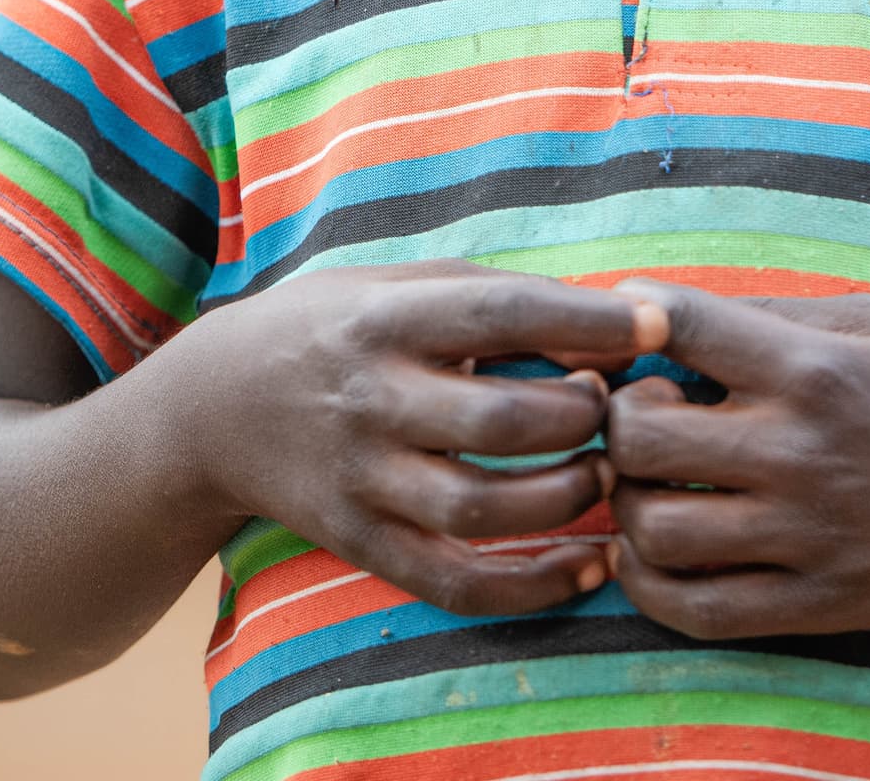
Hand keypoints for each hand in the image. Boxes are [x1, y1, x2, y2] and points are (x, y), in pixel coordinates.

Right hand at [153, 260, 654, 617]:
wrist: (212, 409)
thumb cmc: (331, 330)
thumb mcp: (391, 284)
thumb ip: (491, 296)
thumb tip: (615, 318)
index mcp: (382, 318)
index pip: (498, 314)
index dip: (586, 322)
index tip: (657, 326)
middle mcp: (369, 398)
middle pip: (501, 419)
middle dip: (581, 417)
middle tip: (612, 410)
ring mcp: (362, 478)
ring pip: (483, 506)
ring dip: (566, 496)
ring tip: (598, 475)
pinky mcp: (361, 541)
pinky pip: (458, 580)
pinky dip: (533, 585)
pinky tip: (587, 567)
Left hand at [602, 282, 869, 636]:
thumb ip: (774, 316)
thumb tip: (669, 318)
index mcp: (817, 368)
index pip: (675, 325)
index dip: (625, 317)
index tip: (628, 326)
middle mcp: (803, 453)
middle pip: (638, 437)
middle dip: (617, 418)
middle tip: (642, 412)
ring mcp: (812, 538)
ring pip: (654, 530)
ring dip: (628, 503)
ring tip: (651, 484)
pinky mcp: (825, 605)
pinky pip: (700, 612)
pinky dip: (650, 585)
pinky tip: (654, 552)